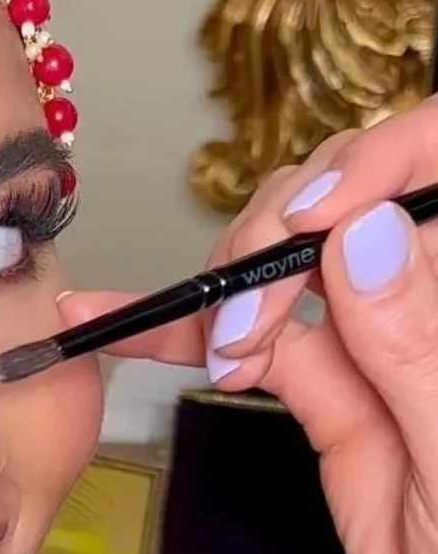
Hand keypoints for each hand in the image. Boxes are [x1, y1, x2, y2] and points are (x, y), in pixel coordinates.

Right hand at [60, 97, 437, 553]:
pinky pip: (261, 339)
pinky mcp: (335, 391)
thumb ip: (419, 348)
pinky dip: (195, 332)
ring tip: (202, 337)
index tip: (317, 221)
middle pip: (354, 195)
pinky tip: (144, 332)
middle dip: (283, 227)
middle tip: (243, 301)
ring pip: (294, 259)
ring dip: (228, 279)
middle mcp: (433, 298)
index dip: (380, 162)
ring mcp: (385, 341)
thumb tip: (363, 236)